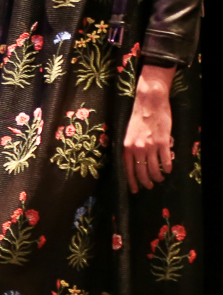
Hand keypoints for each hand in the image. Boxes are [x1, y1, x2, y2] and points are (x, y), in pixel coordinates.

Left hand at [123, 65, 174, 191]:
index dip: (131, 182)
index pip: (127, 170)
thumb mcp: (129, 133)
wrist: (149, 103)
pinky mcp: (162, 142)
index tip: (134, 190)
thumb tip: (136, 161)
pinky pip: (166, 161)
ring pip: (154, 169)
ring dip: (158, 176)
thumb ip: (132, 147)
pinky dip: (168, 167)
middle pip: (141, 173)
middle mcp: (137, 148)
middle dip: (146, 182)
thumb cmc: (139, 117)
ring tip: (160, 177)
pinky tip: (169, 169)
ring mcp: (150, 146)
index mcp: (126, 147)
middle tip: (150, 186)